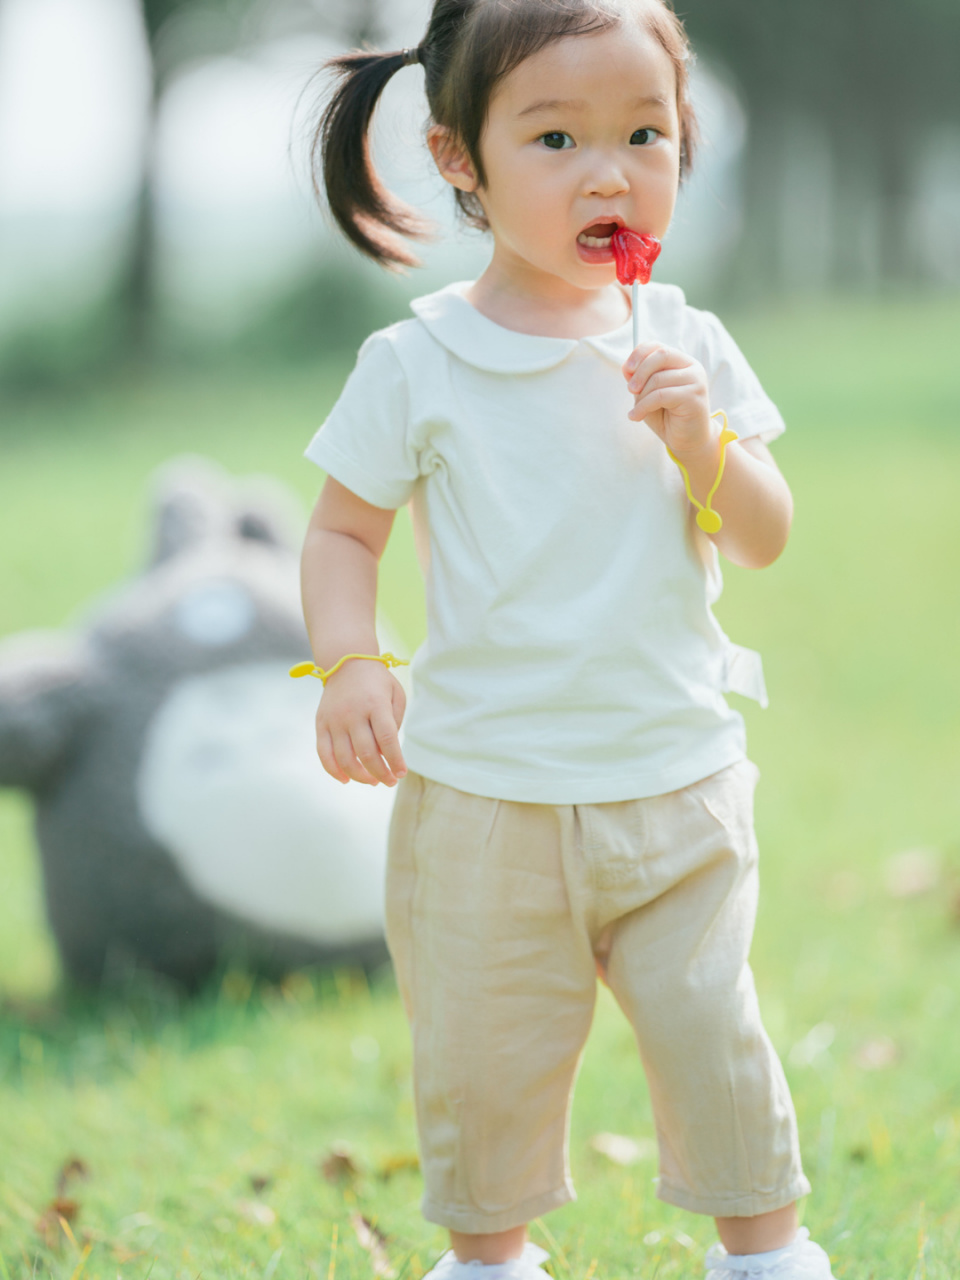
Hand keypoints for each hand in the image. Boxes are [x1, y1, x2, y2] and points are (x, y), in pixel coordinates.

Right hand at [315, 659, 407, 786]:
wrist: (346, 663)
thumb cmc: (377, 682)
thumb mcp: (396, 694)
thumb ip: (395, 722)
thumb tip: (386, 754)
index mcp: (375, 704)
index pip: (387, 740)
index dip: (395, 761)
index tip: (401, 773)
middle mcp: (353, 713)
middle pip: (366, 753)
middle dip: (381, 773)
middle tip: (390, 781)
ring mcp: (334, 720)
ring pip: (345, 758)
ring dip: (360, 776)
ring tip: (373, 781)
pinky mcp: (321, 724)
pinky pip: (324, 754)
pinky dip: (334, 771)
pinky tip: (346, 779)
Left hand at [622, 342, 714, 457]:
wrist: (687, 441)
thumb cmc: (667, 416)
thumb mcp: (647, 395)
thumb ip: (639, 379)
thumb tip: (626, 367)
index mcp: (681, 362)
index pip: (658, 346)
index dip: (639, 354)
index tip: (626, 370)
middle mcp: (692, 367)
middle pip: (660, 356)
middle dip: (640, 372)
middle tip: (630, 390)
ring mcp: (695, 380)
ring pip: (658, 379)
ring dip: (641, 397)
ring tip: (636, 411)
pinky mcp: (694, 396)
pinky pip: (661, 396)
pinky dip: (644, 406)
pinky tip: (636, 416)